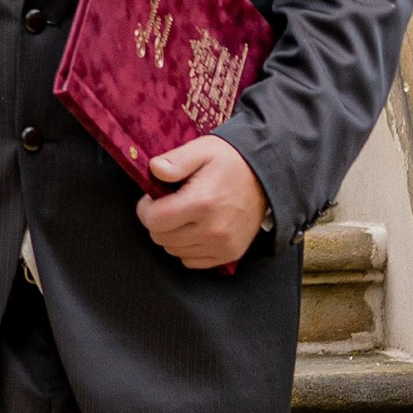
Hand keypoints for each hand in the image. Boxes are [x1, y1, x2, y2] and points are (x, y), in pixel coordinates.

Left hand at [137, 135, 266, 271]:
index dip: (146, 209)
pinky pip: (191, 261)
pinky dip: (186, 248)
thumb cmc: (228, 161)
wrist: (266, 175)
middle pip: (161, 238)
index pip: (154, 220)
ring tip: (184, 215)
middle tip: (169, 205)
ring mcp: (222, 245)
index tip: (152, 198)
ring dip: (172, 235)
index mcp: (202, 202)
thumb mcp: (201, 150)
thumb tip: (154, 170)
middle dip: (158, 221)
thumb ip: (175, 161)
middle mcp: (213, 229)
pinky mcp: (229, 254)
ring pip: (174, 250)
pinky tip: (195, 229)